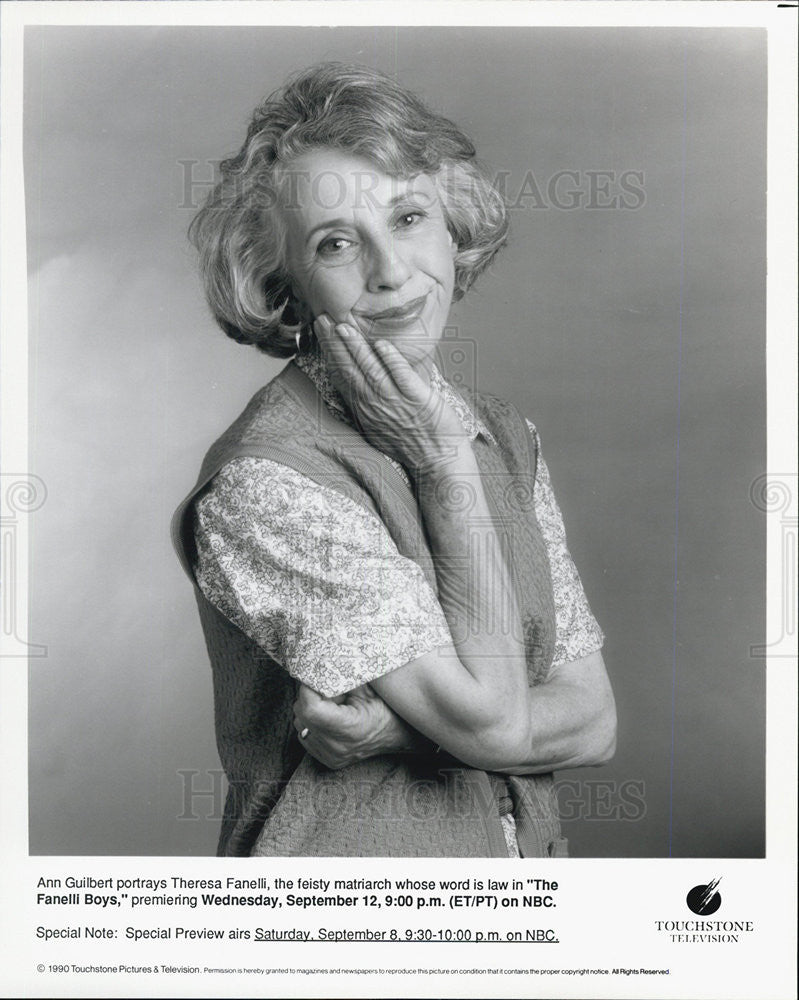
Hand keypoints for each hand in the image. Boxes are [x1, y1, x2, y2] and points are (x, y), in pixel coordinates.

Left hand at [292, 682, 427, 769]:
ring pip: (300, 723)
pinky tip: (329, 717)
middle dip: (310, 696)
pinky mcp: (326, 759)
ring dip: (310, 709)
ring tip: (332, 704)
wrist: (397, 735)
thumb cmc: (386, 708)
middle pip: (302, 714)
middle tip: (328, 689)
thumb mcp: (368, 688)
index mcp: (350, 729)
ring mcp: (331, 756)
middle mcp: (337, 747)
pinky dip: (311, 722)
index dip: (308, 689)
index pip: (311, 709)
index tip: (316, 677)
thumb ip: (343, 677)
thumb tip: (321, 662)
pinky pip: (304, 734)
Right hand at [313, 313, 468, 471]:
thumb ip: (369, 403)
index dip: (329, 353)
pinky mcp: (417, 399)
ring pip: (371, 371)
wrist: (438, 462)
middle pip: (350, 370)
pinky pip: (401, 377)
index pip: (341, 377)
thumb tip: (361, 381)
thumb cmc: (413, 444)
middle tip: (323, 319)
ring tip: (343, 327)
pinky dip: (391, 360)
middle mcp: (375, 405)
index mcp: (365, 409)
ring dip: (356, 348)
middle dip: (335, 344)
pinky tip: (381, 345)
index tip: (320, 331)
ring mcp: (395, 402)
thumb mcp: (380, 427)